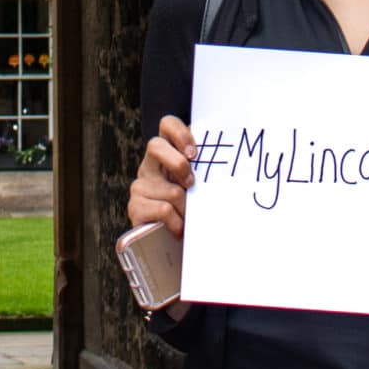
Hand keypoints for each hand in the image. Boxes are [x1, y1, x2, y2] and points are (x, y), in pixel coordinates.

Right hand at [128, 115, 197, 237]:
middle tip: (192, 183)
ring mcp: (140, 185)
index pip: (166, 125)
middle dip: (179, 165)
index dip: (179, 133)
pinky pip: (163, 210)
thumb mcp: (200, 185)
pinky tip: (178, 227)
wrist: (175, 243)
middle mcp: (150, 165)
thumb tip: (234, 159)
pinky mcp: (135, 207)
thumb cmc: (194, 208)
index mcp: (167, 153)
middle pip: (155, 145)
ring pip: (170, 190)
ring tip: (188, 217)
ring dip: (185, 208)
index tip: (195, 153)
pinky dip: (177, 222)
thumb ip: (206, 169)